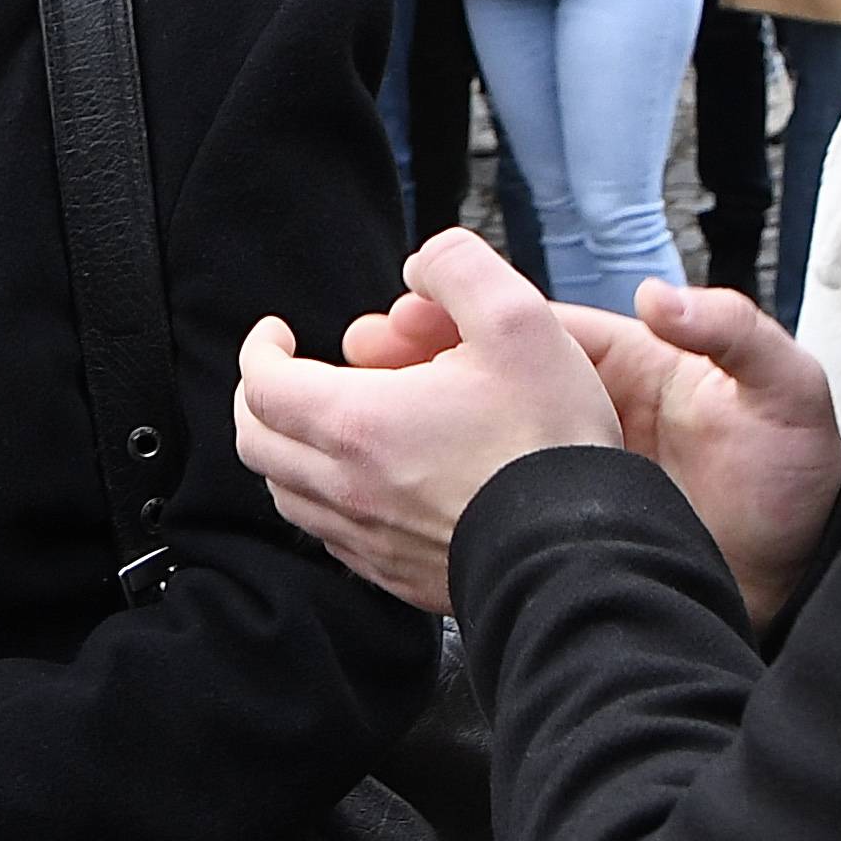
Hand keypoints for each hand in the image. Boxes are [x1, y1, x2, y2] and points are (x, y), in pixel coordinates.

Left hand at [235, 234, 840, 630]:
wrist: (583, 553)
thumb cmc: (550, 441)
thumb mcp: (518, 318)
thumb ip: (458, 269)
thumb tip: (421, 264)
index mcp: (356, 422)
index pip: (261, 383)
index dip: (260, 348)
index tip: (278, 332)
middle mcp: (346, 487)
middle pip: (257, 442)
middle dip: (261, 399)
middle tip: (293, 374)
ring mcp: (367, 539)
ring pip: (289, 494)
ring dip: (293, 451)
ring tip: (333, 424)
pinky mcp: (394, 576)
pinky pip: (332, 537)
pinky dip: (328, 500)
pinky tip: (370, 481)